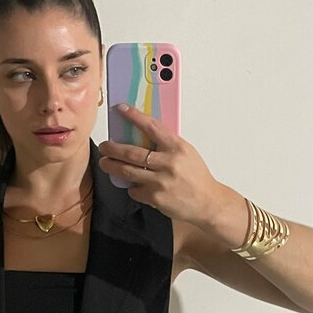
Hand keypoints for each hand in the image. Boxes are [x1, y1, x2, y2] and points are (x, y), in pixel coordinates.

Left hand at [98, 104, 223, 224]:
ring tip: (105, 163)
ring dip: (112, 166)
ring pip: (127, 171)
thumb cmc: (197, 178)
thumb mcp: (186, 154)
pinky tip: (134, 186)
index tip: (121, 109)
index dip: (134, 116)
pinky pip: (134, 190)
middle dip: (112, 148)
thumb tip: (143, 135)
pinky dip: (132, 187)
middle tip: (104, 146)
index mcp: (177, 148)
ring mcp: (161, 182)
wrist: (208, 203)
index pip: (151, 127)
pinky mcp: (156, 198)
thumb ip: (167, 145)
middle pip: (132, 152)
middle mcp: (169, 163)